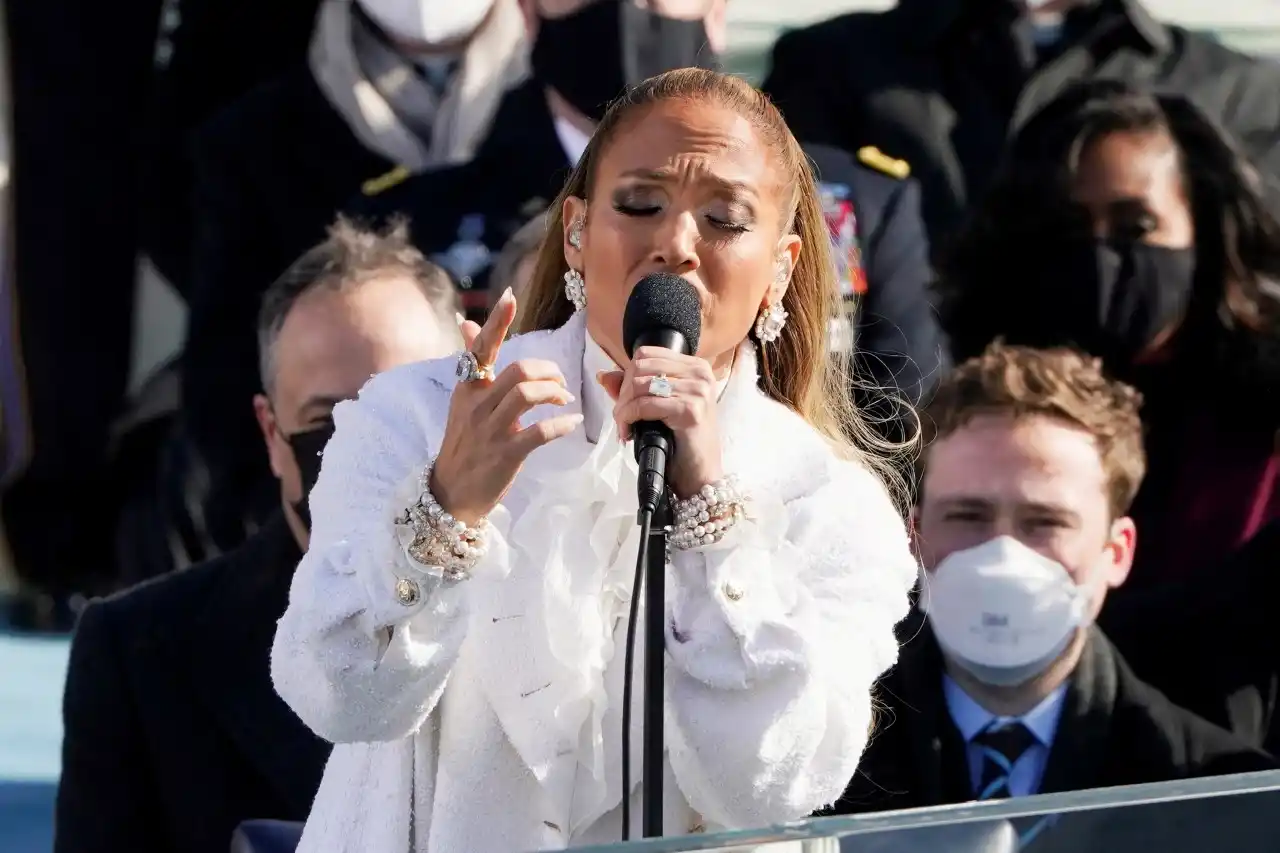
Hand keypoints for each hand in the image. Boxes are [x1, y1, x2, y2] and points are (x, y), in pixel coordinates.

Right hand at [430, 289, 583, 524]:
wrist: (452, 492)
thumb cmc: (464, 442)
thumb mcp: (464, 400)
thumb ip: (472, 362)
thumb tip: (467, 322)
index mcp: (468, 388)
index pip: (481, 348)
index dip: (496, 322)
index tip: (510, 297)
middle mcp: (477, 405)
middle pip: (518, 371)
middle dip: (548, 371)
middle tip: (559, 382)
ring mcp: (491, 430)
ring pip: (527, 395)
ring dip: (554, 393)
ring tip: (563, 400)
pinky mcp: (506, 454)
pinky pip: (539, 432)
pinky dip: (560, 424)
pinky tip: (571, 422)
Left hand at [598, 346, 723, 498]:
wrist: (700, 473)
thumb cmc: (682, 440)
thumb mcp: (659, 407)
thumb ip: (634, 388)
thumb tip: (603, 375)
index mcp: (695, 366)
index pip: (647, 354)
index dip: (628, 375)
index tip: (625, 399)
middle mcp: (699, 373)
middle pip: (640, 367)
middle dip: (623, 393)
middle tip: (621, 416)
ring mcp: (697, 390)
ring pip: (640, 386)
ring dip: (623, 408)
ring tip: (623, 425)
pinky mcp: (689, 409)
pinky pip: (644, 405)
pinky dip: (629, 418)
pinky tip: (628, 432)